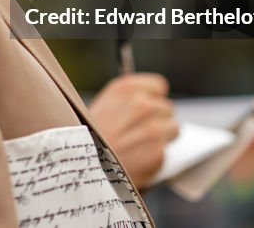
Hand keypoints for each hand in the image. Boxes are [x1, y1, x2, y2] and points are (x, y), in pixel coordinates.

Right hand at [87, 73, 179, 188]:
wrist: (79, 167)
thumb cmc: (87, 138)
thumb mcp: (102, 106)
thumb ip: (127, 101)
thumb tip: (151, 102)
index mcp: (126, 89)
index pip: (159, 86)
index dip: (153, 99)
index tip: (146, 109)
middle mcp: (142, 104)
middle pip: (167, 109)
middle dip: (158, 120)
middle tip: (138, 133)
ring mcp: (153, 129)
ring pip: (174, 129)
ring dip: (162, 138)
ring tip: (139, 147)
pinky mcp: (158, 153)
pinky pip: (165, 153)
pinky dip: (155, 159)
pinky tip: (136, 161)